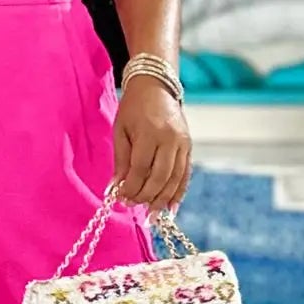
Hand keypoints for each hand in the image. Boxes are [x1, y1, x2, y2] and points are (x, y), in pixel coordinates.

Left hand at [112, 76, 190, 213]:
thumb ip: (120, 161)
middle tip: (134, 207)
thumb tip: (114, 190)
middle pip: (160, 177)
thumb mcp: (121, 131)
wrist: (156, 87)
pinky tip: (171, 208)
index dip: (131, 187)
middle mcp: (170, 139)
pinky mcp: (189, 146)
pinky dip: (179, 193)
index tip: (121, 198)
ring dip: (162, 200)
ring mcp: (183, 143)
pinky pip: (185, 174)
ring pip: (175, 179)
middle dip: (146, 196)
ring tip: (151, 216)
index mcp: (150, 133)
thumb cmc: (133, 108)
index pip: (141, 168)